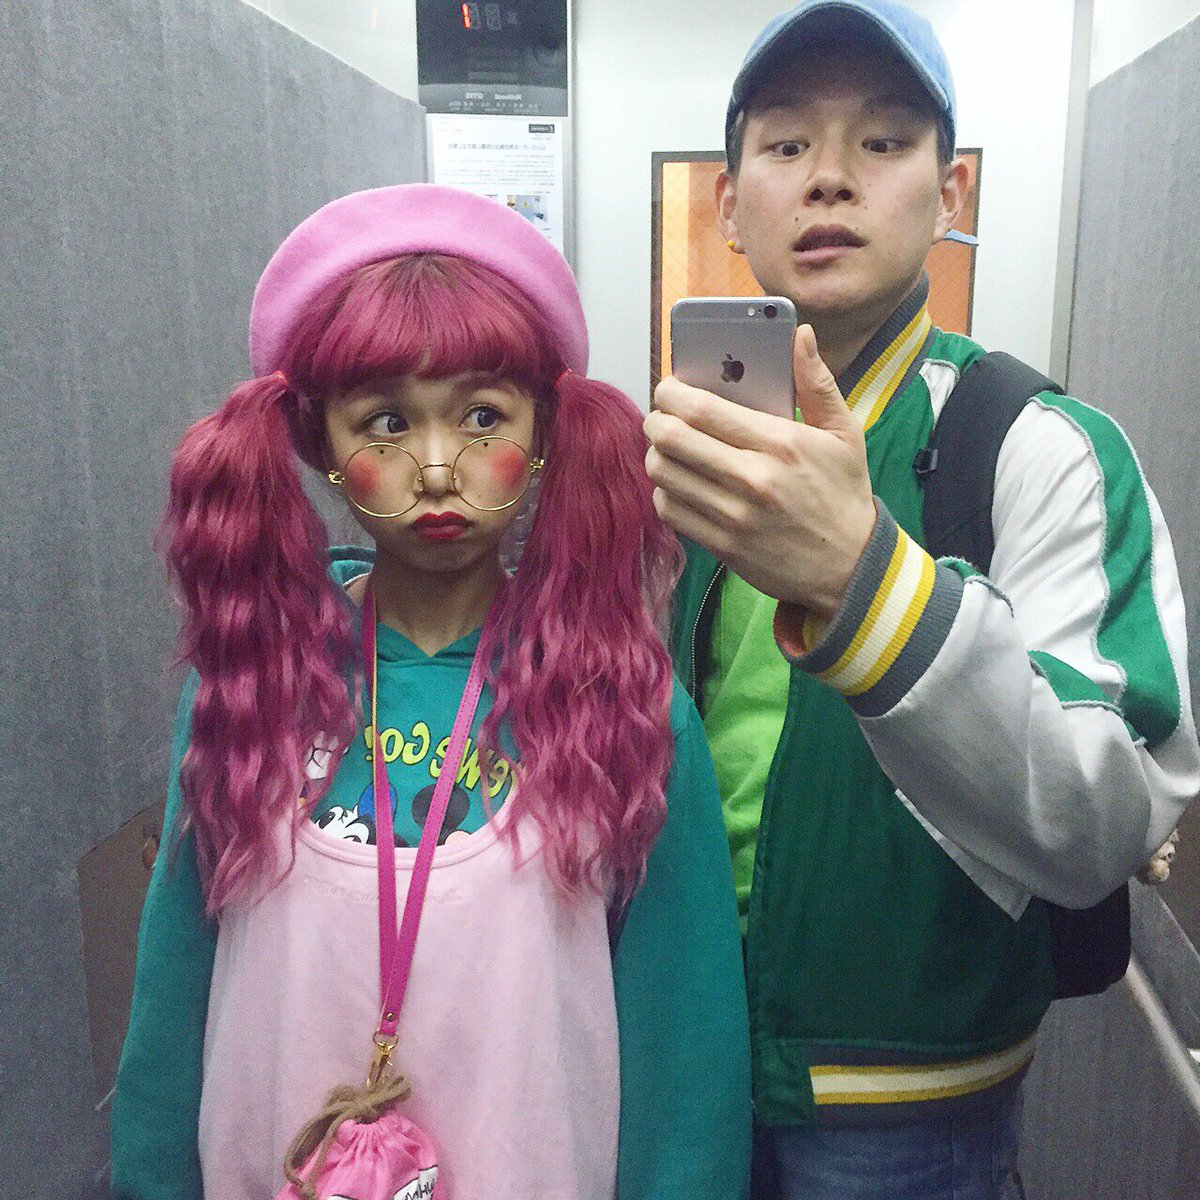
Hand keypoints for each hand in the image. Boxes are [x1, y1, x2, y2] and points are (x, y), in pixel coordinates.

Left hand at [644, 325, 875, 617]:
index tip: (670, 388)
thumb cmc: (843, 492)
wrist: (850, 566)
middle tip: (661, 416)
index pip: (701, 408)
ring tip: (669, 448)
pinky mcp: (723, 545)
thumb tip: (800, 334)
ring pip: (664, 474)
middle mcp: (752, 478)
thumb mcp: (844, 433)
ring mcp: (734, 515)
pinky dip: (665, 492)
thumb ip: (817, 382)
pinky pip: (671, 511)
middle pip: (672, 438)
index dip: (671, 392)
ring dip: (657, 455)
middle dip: (656, 420)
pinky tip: (679, 484)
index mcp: (780, 443)